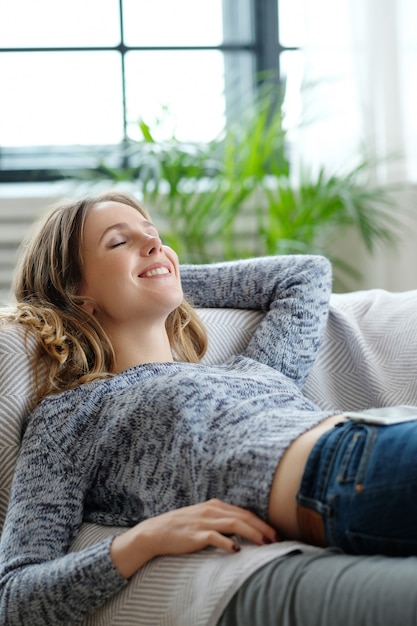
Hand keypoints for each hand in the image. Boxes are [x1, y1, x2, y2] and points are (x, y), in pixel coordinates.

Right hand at [110, 499, 277, 577]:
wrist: (156, 532)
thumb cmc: (181, 527)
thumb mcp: (203, 517)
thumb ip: (221, 519)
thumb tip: (242, 528)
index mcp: (215, 505)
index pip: (244, 512)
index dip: (261, 522)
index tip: (275, 533)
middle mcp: (212, 510)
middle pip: (244, 517)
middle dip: (263, 528)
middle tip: (277, 539)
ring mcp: (204, 521)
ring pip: (235, 524)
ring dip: (253, 534)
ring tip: (266, 544)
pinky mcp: (196, 535)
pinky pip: (215, 537)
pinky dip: (228, 542)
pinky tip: (237, 549)